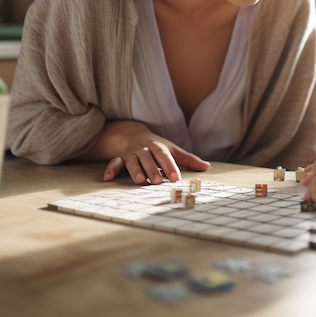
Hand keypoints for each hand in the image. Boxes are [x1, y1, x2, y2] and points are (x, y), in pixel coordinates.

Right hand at [95, 121, 209, 184]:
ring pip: (132, 161)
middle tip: (157, 182)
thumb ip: (189, 159)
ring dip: (135, 170)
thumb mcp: (173, 150)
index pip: (165, 155)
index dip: (170, 166)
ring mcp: (131, 153)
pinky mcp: (120, 158)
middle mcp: (144, 149)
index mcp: (158, 146)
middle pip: (149, 158)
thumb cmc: (157, 146)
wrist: (132, 134)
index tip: (175, 178)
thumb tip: (207, 167)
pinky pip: (114, 163)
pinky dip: (110, 170)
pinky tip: (108, 178)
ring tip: (139, 181)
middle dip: (152, 170)